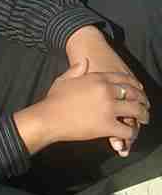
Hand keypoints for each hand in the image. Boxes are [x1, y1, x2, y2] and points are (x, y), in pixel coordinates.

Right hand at [14, 58, 149, 154]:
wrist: (48, 117)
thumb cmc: (54, 99)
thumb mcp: (64, 79)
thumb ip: (77, 69)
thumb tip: (85, 61)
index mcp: (96, 78)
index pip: (123, 78)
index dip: (134, 84)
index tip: (138, 89)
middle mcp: (106, 91)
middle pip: (133, 93)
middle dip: (142, 99)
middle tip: (145, 105)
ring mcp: (108, 108)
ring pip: (136, 111)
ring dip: (143, 115)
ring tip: (144, 119)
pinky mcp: (107, 125)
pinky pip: (128, 129)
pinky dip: (131, 132)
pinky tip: (130, 133)